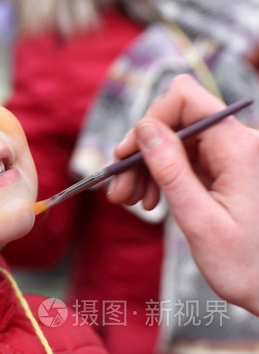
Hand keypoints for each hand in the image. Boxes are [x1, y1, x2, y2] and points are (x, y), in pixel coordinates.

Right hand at [107, 74, 258, 315]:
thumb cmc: (247, 265)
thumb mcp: (200, 220)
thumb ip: (171, 169)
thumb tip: (144, 128)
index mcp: (239, 147)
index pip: (184, 99)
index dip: (149, 119)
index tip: (125, 156)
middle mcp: (238, 141)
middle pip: (174, 119)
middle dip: (141, 150)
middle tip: (119, 189)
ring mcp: (232, 153)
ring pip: (173, 138)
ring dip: (146, 166)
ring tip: (129, 200)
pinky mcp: (225, 166)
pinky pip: (183, 156)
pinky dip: (160, 174)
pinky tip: (149, 200)